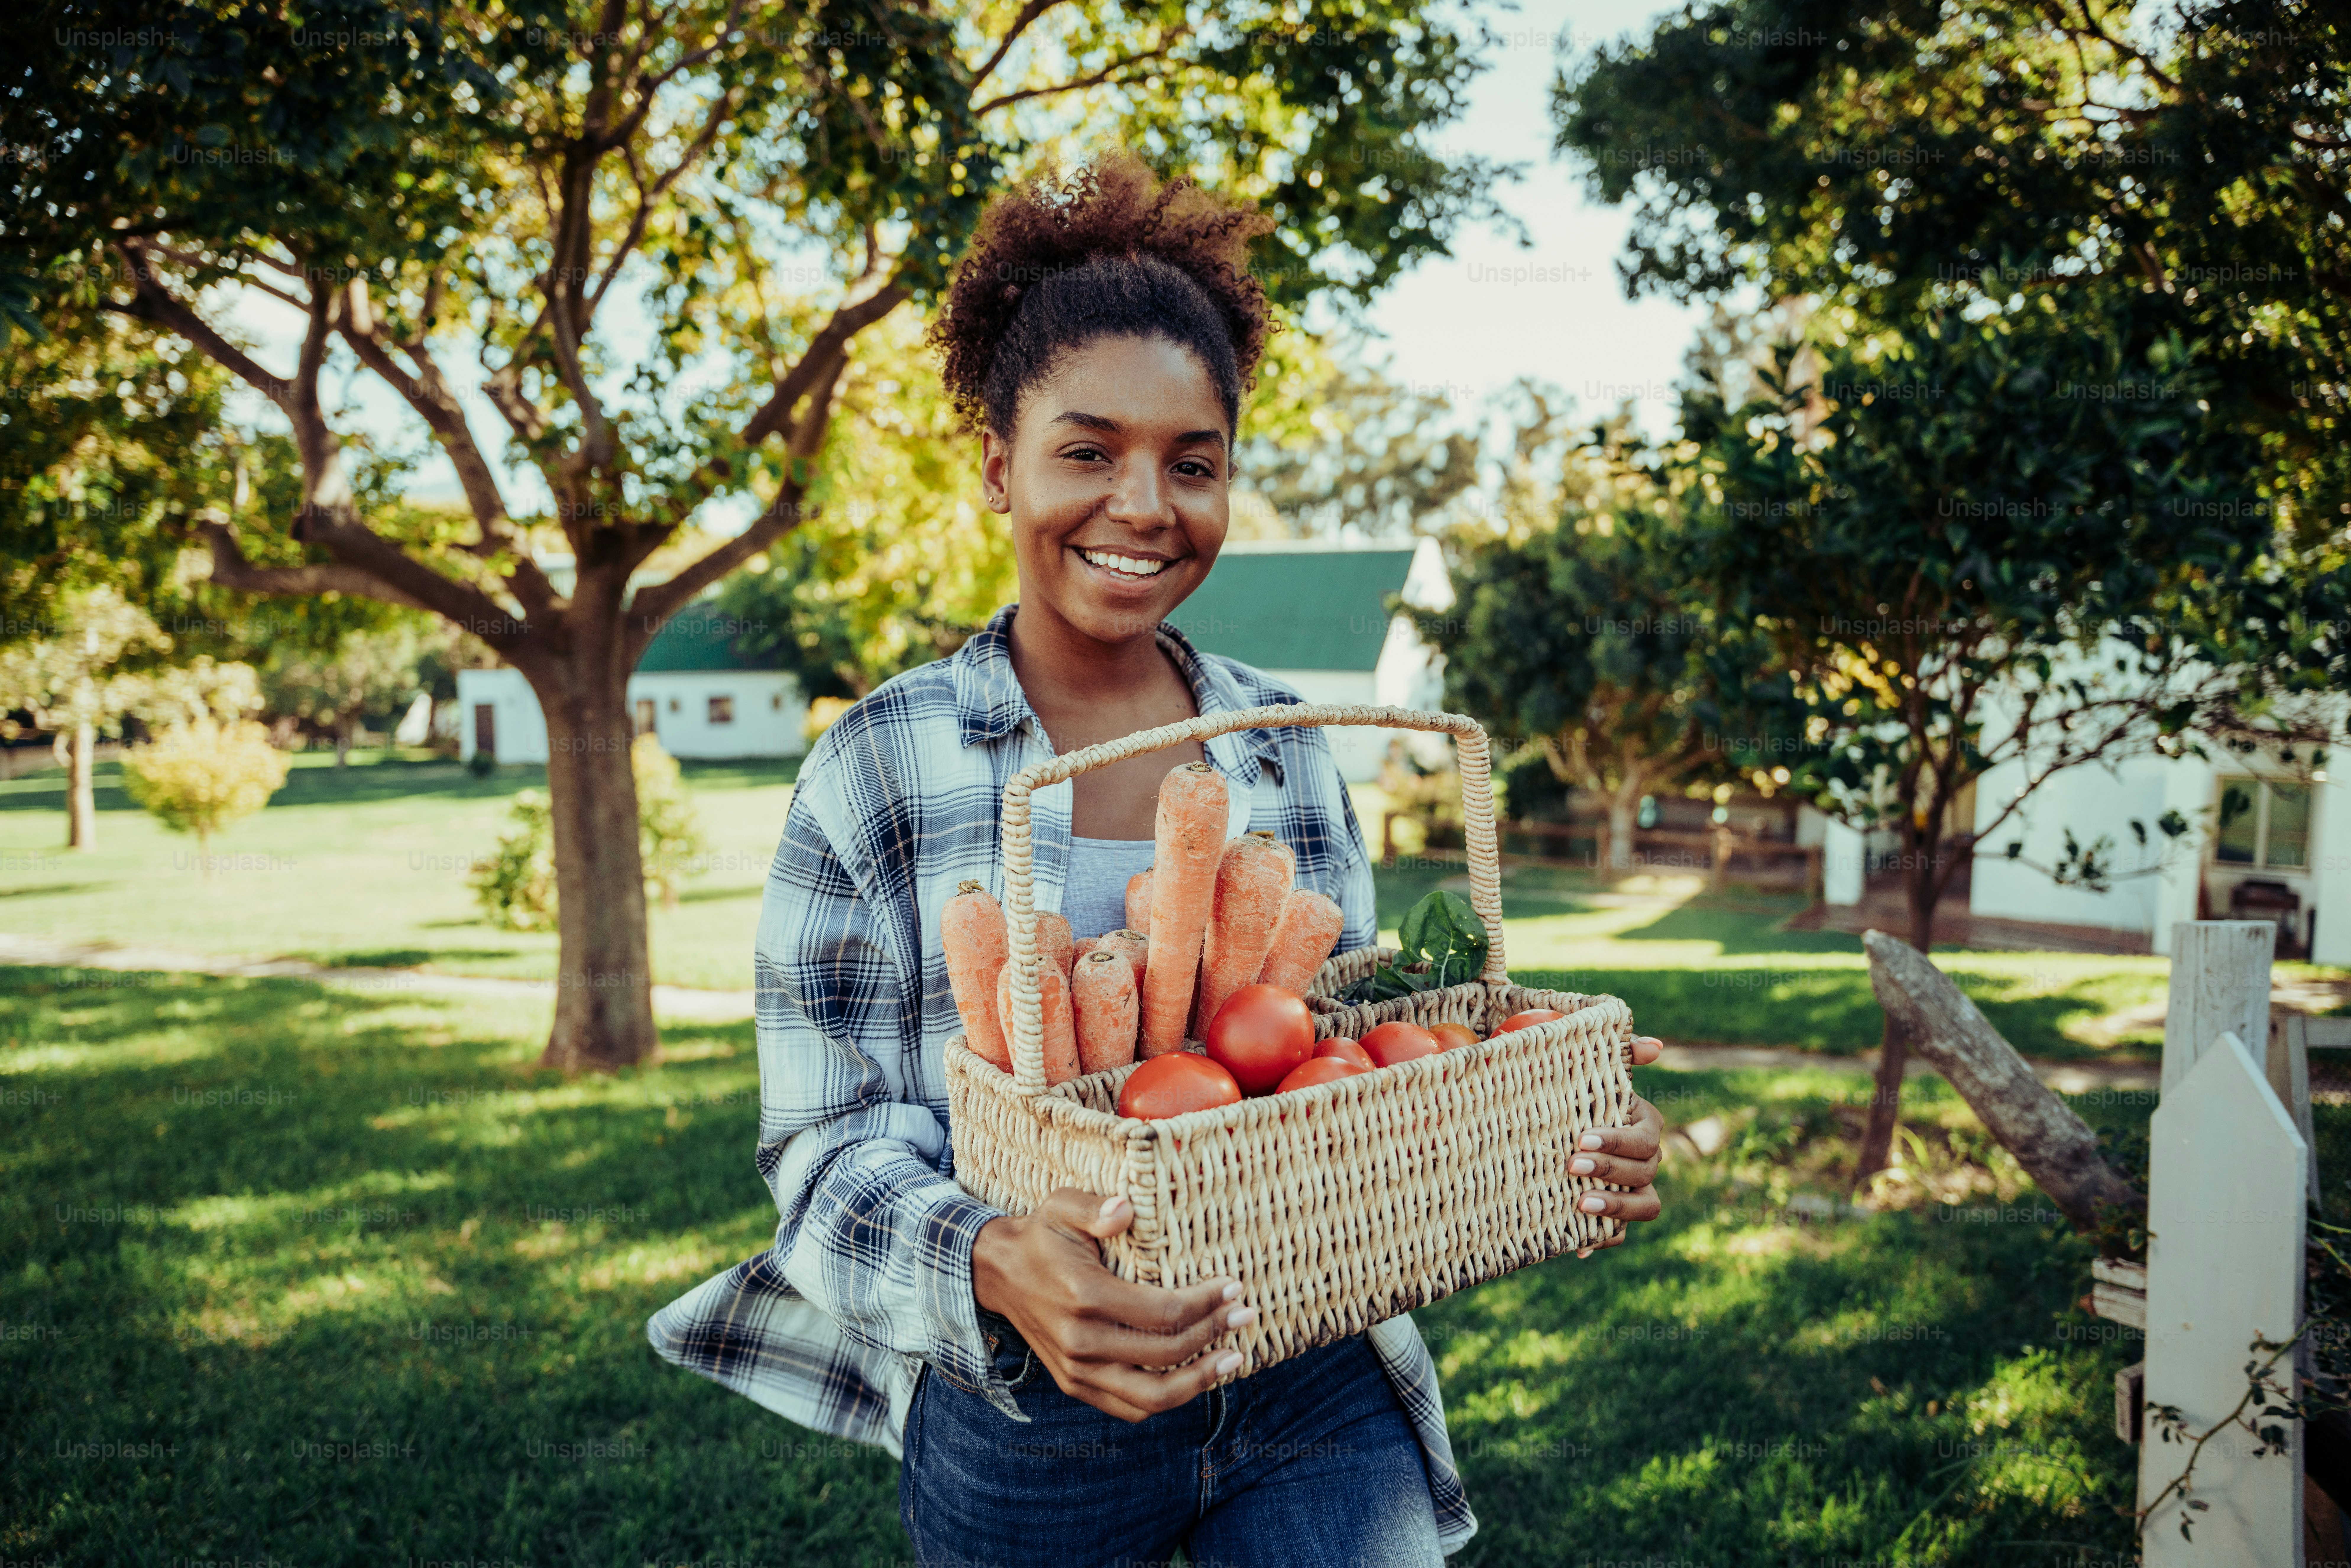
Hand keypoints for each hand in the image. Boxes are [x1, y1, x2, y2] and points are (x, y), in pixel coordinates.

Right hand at [972, 1188, 1253, 1422]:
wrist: (998, 1272)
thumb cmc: (1041, 1236)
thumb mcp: (1062, 1207)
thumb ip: (1095, 1208)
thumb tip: (1126, 1210)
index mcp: (1085, 1297)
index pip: (1163, 1313)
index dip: (1206, 1303)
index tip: (1234, 1287)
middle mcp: (1081, 1342)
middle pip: (1166, 1354)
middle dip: (1214, 1335)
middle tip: (1244, 1315)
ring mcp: (1077, 1370)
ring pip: (1151, 1396)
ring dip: (1199, 1381)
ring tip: (1232, 1360)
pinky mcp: (1075, 1384)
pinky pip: (1128, 1407)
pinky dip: (1166, 1400)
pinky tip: (1193, 1379)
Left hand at [1573, 1035, 1665, 1256]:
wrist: (1549, 1119)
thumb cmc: (1573, 1088)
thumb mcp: (1589, 1066)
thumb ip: (1622, 1052)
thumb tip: (1654, 1047)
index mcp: (1643, 1123)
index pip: (1644, 1138)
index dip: (1618, 1141)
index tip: (1582, 1138)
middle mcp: (1645, 1159)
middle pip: (1644, 1173)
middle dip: (1610, 1171)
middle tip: (1571, 1166)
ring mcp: (1633, 1189)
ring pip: (1645, 1206)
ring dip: (1617, 1208)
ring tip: (1581, 1205)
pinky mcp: (1615, 1213)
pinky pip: (1620, 1234)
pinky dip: (1602, 1241)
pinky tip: (1579, 1247)